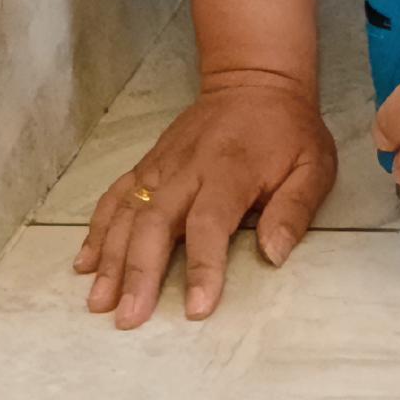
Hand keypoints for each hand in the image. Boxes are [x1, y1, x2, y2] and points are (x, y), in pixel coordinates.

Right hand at [73, 70, 336, 328]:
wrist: (255, 82)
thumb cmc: (289, 131)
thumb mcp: (314, 166)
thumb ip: (294, 210)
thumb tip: (274, 254)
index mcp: (231, 171)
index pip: (210, 224)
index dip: (204, 267)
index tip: (197, 309)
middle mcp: (188, 169)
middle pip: (155, 223)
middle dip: (139, 273)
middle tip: (129, 318)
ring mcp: (162, 166)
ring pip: (127, 213)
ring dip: (110, 259)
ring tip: (99, 301)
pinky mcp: (148, 164)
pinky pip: (115, 197)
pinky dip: (97, 230)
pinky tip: (85, 263)